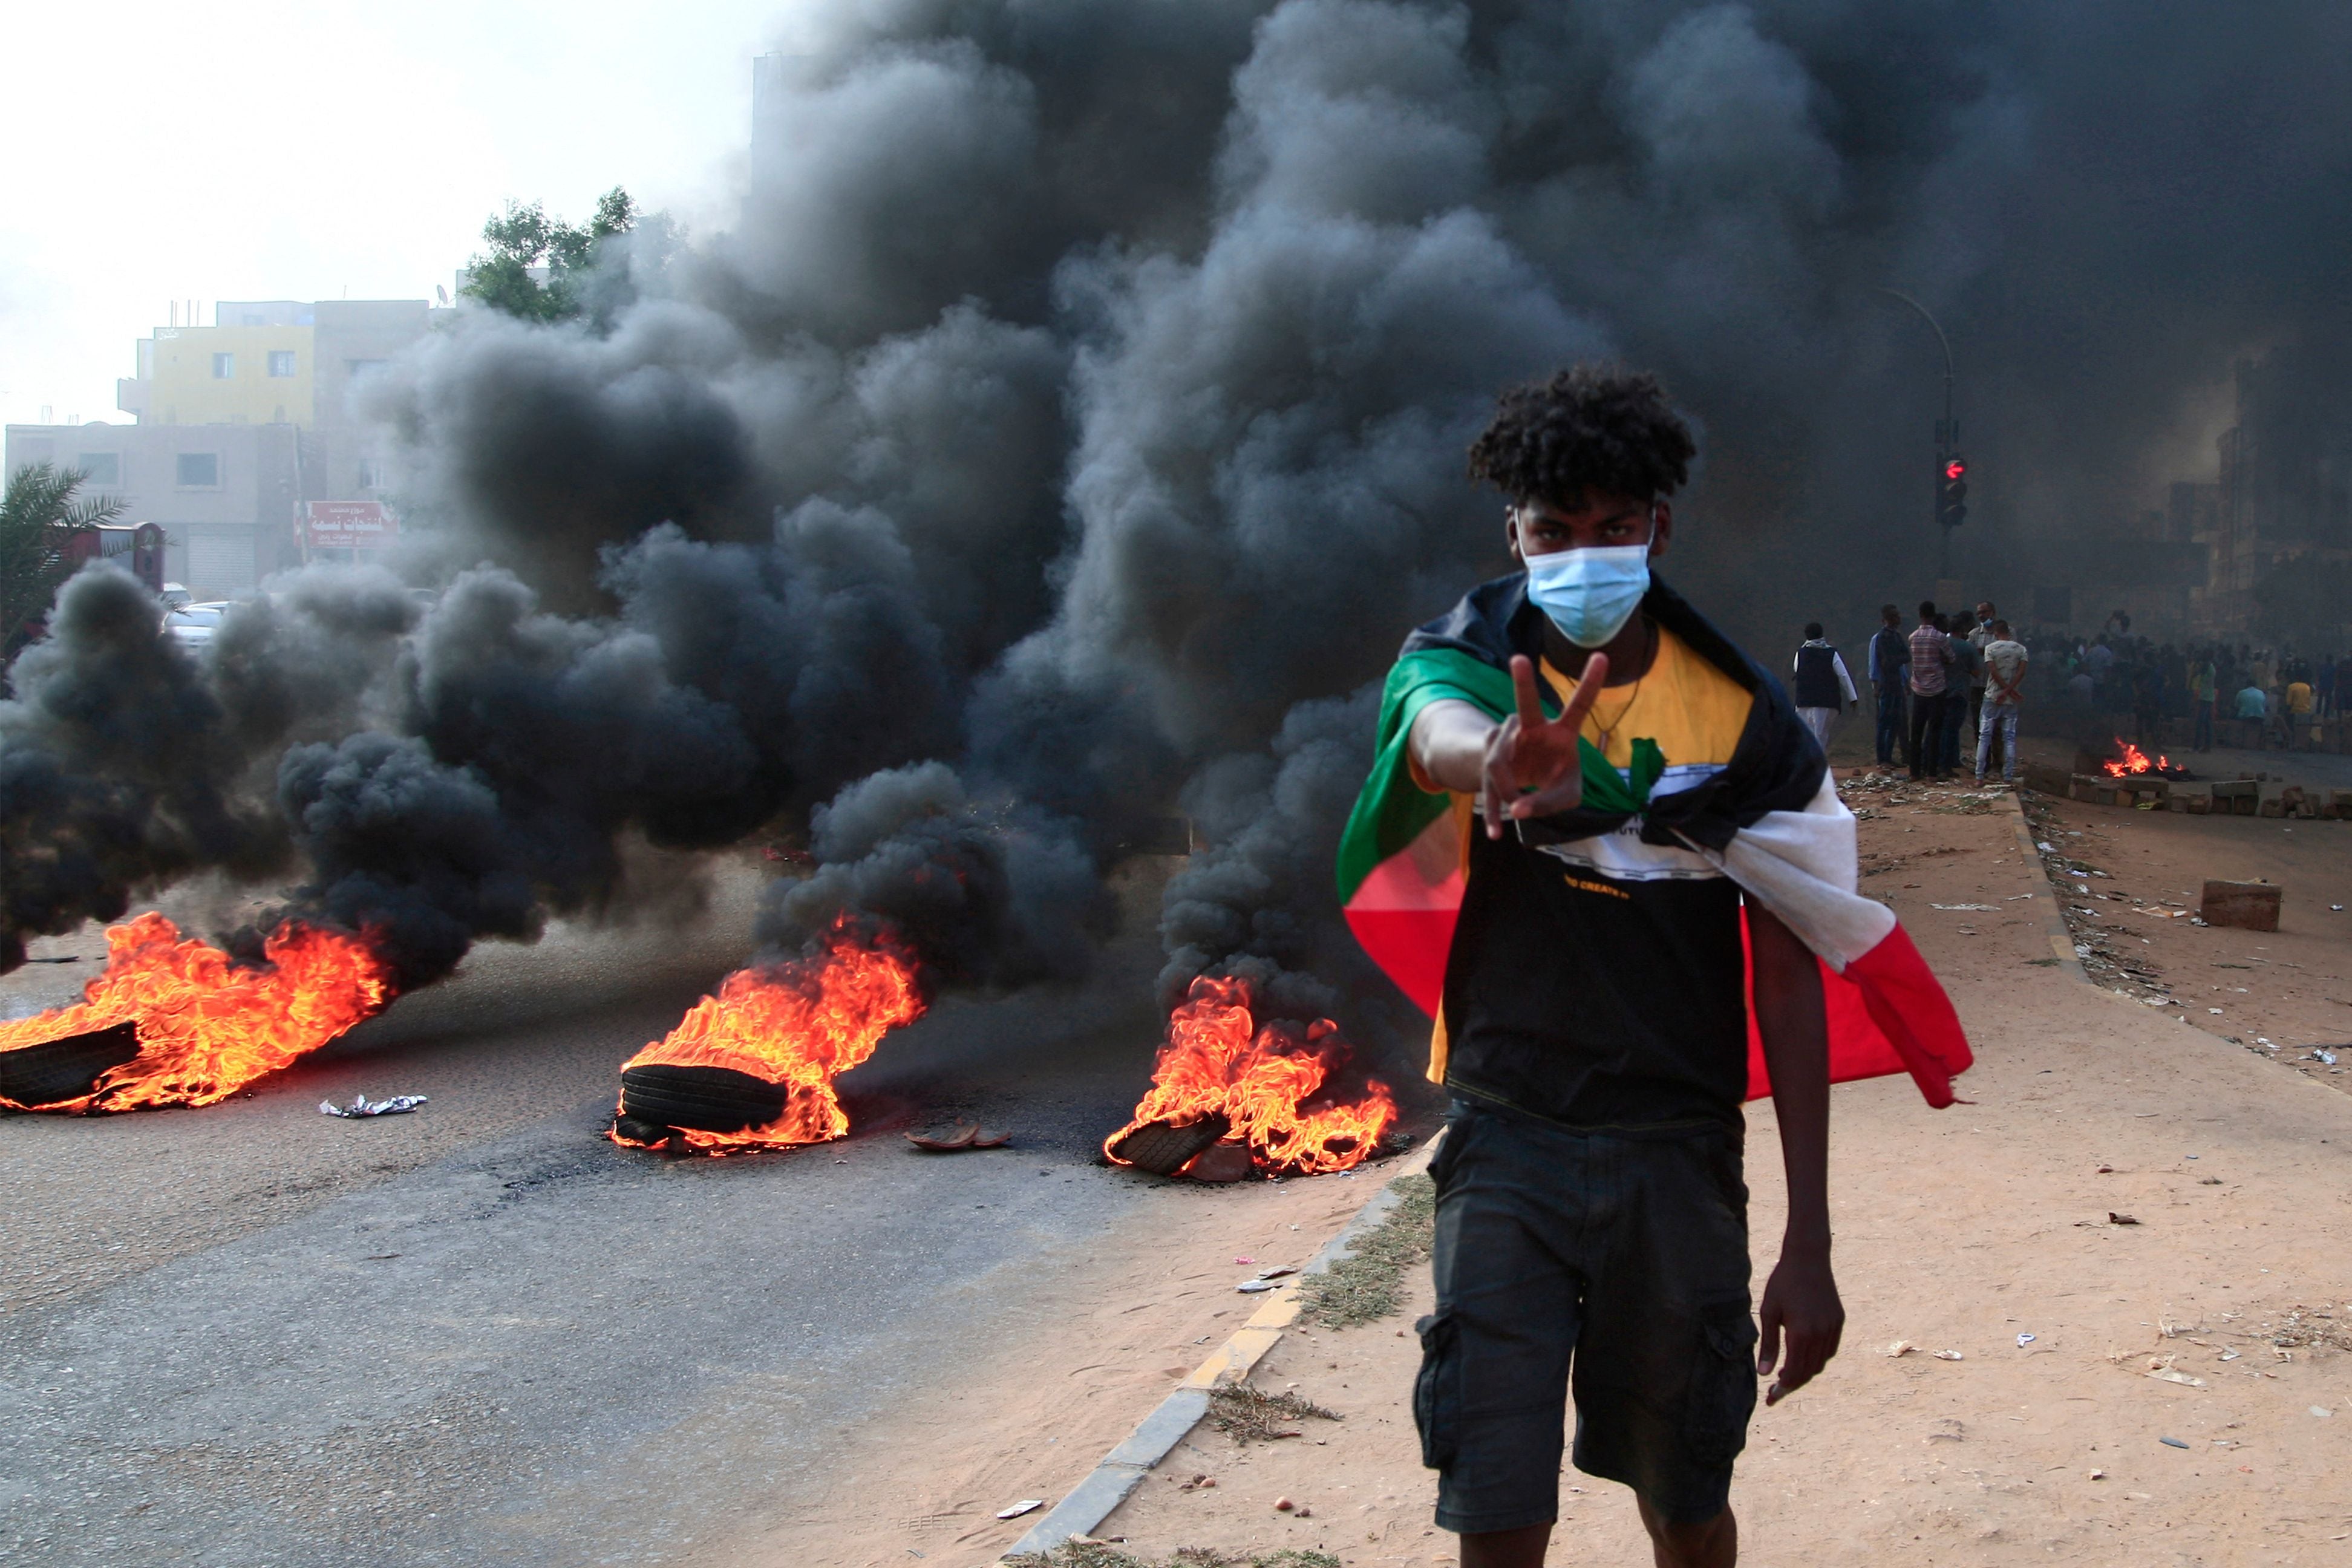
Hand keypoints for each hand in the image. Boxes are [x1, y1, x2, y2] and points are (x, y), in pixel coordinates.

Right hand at [1478, 652, 1607, 838]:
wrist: (1522, 783)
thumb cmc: (1554, 780)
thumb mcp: (1566, 795)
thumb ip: (1549, 803)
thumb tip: (1517, 809)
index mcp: (1562, 733)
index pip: (1578, 707)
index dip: (1590, 683)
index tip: (1602, 655)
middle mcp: (1532, 729)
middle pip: (1526, 706)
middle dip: (1523, 682)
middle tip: (1519, 659)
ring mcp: (1507, 741)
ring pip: (1501, 763)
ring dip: (1509, 791)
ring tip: (1516, 812)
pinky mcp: (1488, 759)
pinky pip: (1488, 783)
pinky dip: (1493, 813)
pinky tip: (1495, 833)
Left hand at [1756, 1248, 1842, 1405]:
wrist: (1808, 1259)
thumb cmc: (1783, 1283)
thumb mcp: (1769, 1312)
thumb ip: (1768, 1344)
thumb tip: (1764, 1373)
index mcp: (1801, 1334)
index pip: (1794, 1373)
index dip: (1782, 1389)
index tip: (1771, 1399)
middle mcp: (1821, 1334)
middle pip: (1808, 1372)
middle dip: (1792, 1385)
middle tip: (1776, 1391)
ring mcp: (1833, 1328)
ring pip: (1821, 1363)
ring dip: (1805, 1373)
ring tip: (1787, 1375)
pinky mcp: (1839, 1321)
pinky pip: (1829, 1350)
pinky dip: (1817, 1360)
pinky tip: (1803, 1358)